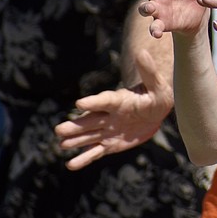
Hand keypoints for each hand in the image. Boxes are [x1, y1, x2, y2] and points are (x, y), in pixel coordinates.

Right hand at [55, 49, 172, 170]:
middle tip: (59, 129)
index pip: (104, 101)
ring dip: (76, 141)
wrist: (155, 110)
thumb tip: (143, 52)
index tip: (80, 104)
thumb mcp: (156, 84)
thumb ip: (149, 72)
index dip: (93, 102)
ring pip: (89, 137)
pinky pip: (95, 153)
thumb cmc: (156, 94)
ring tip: (61, 144)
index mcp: (118, 100)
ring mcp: (107, 131)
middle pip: (90, 121)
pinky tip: (71, 165)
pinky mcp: (110, 144)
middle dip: (76, 126)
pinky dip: (84, 159)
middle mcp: (108, 116)